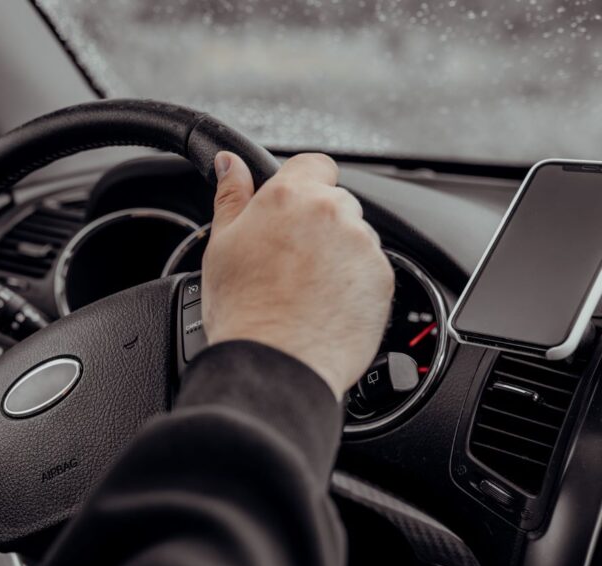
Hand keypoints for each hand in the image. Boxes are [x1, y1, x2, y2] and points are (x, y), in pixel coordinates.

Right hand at [202, 152, 393, 397]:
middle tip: (288, 262)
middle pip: (335, 202)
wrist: (275, 364)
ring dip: (337, 253)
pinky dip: (353, 283)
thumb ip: (231, 196)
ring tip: (306, 290)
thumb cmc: (242, 310)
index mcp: (289, 197)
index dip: (303, 185)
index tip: (292, 210)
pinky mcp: (383, 278)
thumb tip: (229, 164)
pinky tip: (324, 306)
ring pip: (354, 237)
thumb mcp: (221, 246)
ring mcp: (361, 245)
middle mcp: (332, 212)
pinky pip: (369, 270)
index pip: (314, 164)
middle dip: (317, 225)